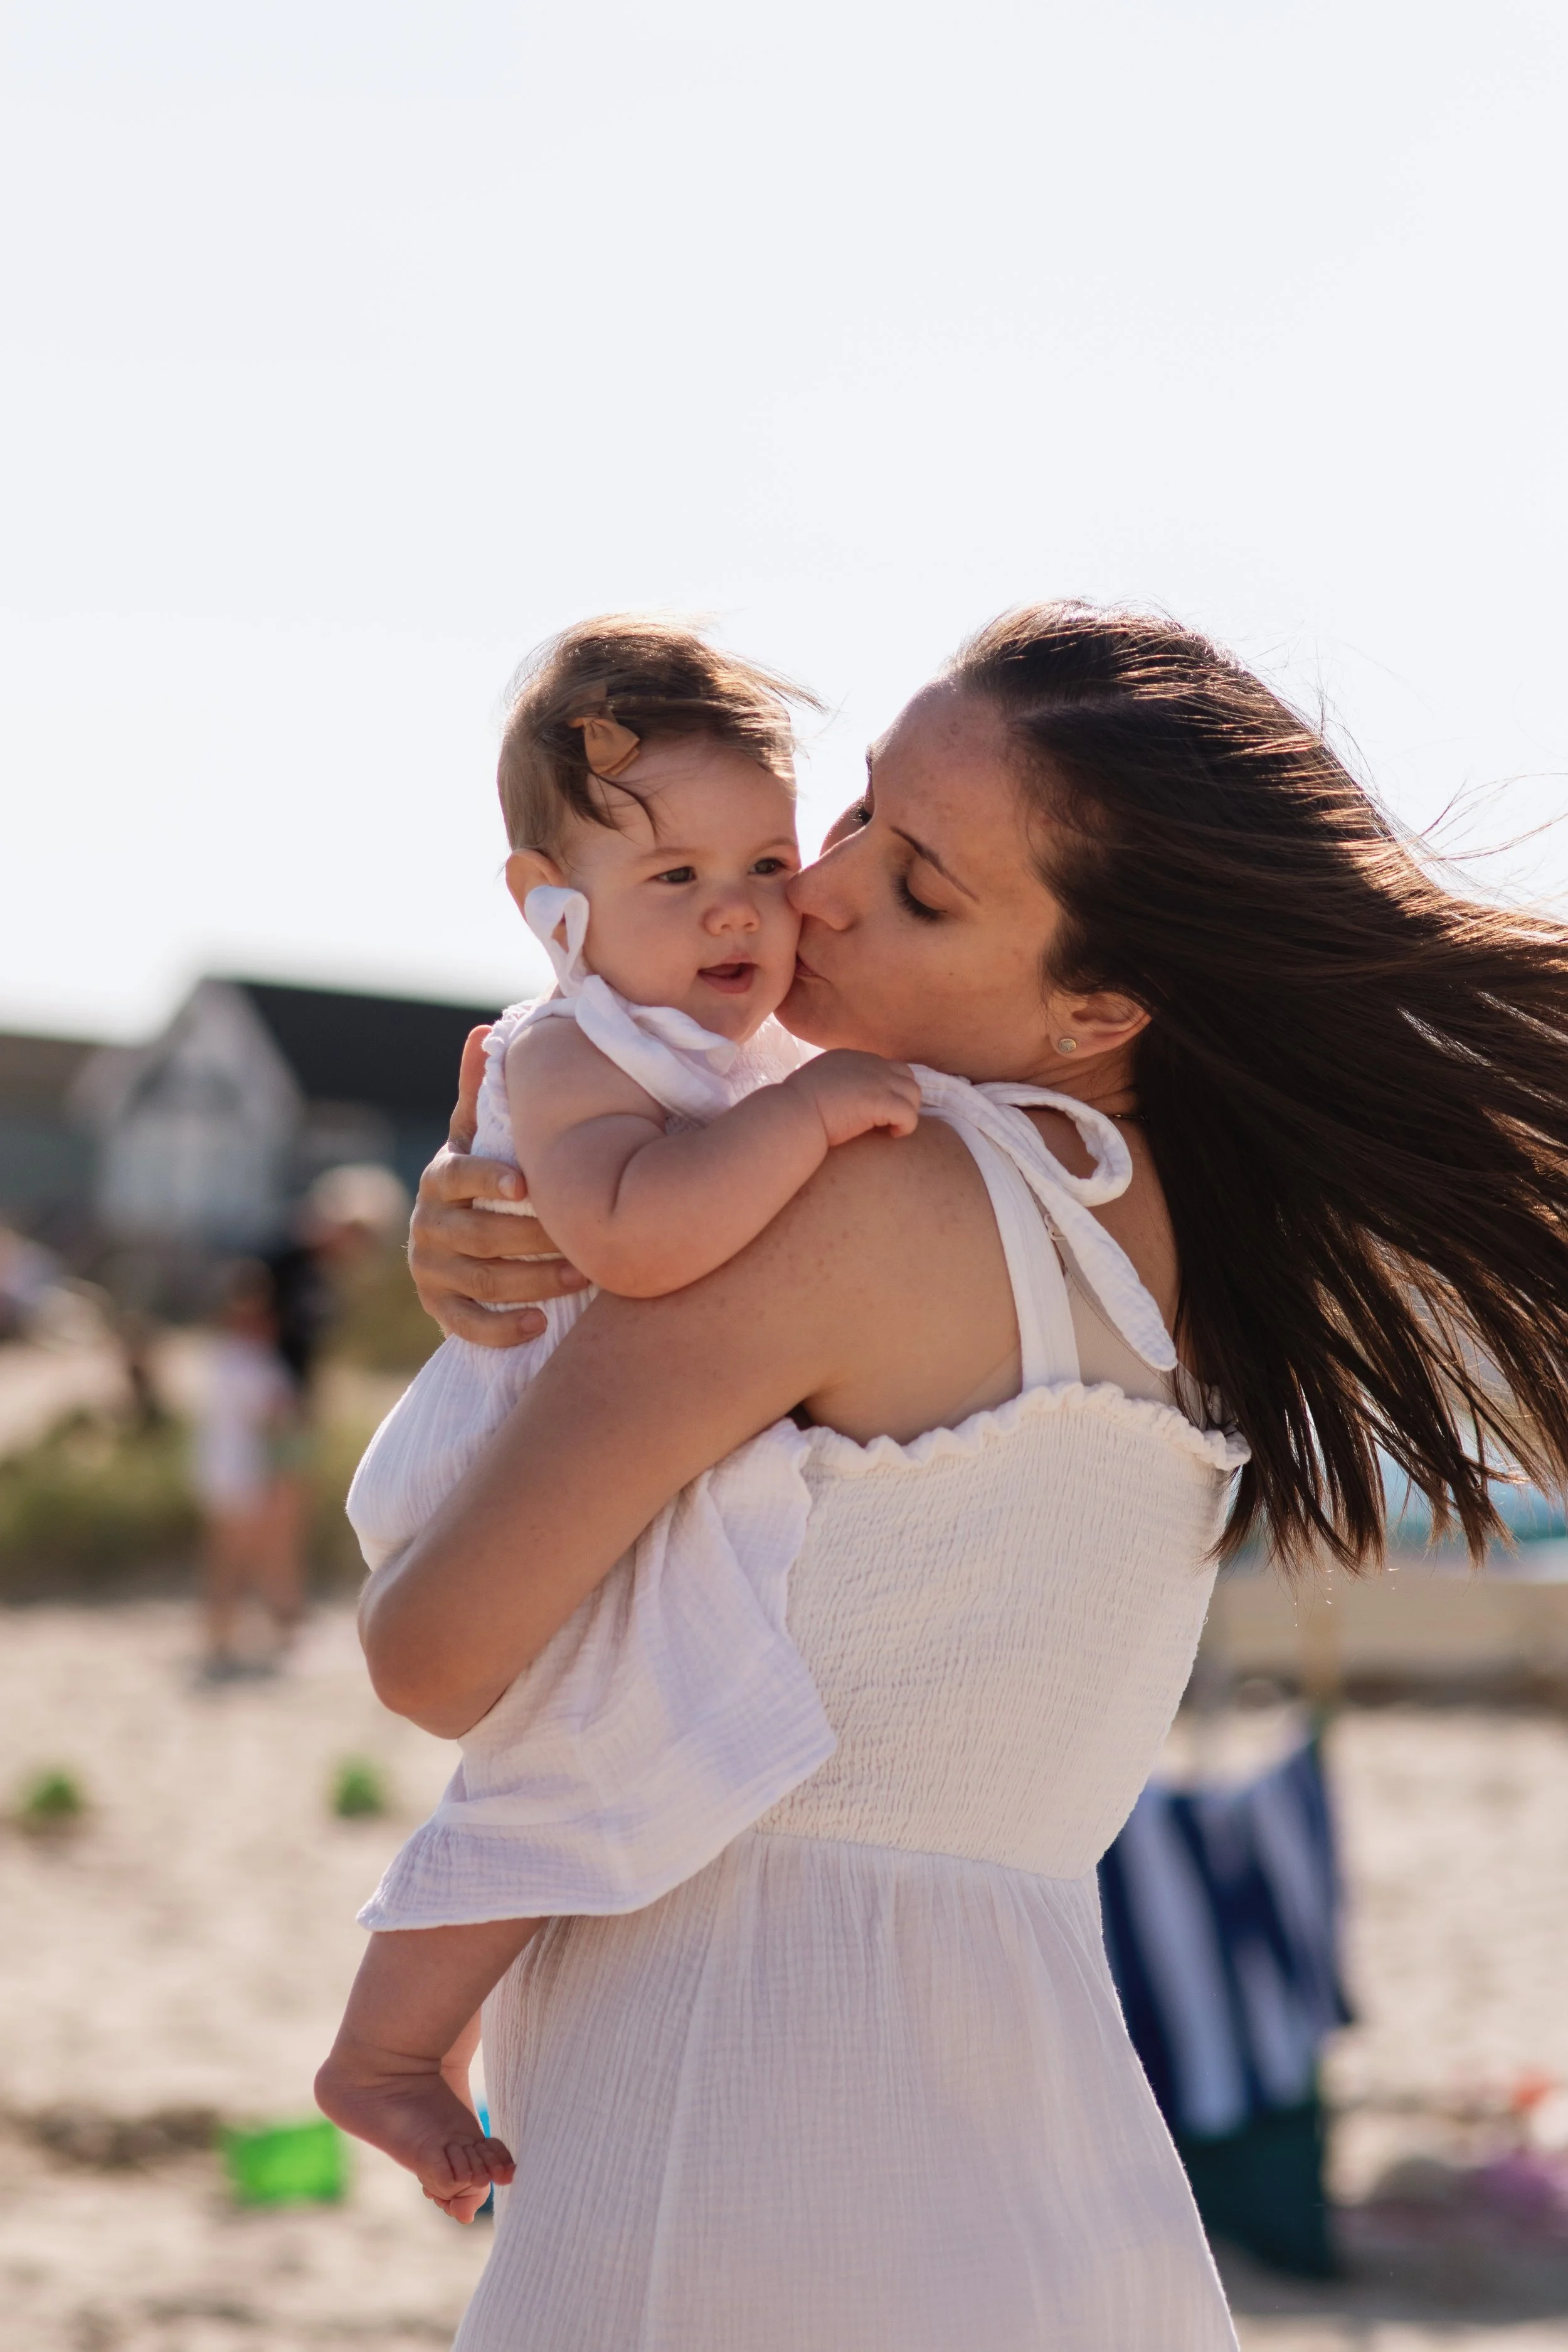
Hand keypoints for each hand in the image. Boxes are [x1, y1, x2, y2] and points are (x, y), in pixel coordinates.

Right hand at [408, 1027, 590, 1345]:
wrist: (457, 1242)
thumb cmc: (486, 1178)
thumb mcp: (478, 1135)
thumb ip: (481, 1093)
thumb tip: (481, 1031)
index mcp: (440, 1178)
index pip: (457, 1176)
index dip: (488, 1180)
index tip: (526, 1186)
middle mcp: (428, 1224)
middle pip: (477, 1235)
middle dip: (532, 1241)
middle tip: (582, 1243)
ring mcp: (430, 1269)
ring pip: (481, 1280)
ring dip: (532, 1282)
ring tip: (579, 1278)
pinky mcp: (438, 1308)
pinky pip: (466, 1325)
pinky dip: (501, 1328)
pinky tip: (538, 1326)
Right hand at [784, 1050, 921, 1149]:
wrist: (793, 1115)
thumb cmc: (796, 1107)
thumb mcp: (815, 1082)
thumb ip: (832, 1082)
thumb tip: (837, 1095)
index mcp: (851, 1057)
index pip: (886, 1067)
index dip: (888, 1089)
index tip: (877, 1109)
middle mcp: (869, 1063)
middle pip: (906, 1076)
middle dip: (903, 1098)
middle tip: (889, 1120)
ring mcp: (878, 1081)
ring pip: (913, 1094)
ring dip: (906, 1112)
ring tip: (891, 1128)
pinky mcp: (882, 1101)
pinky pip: (910, 1114)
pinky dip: (906, 1126)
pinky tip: (892, 1135)